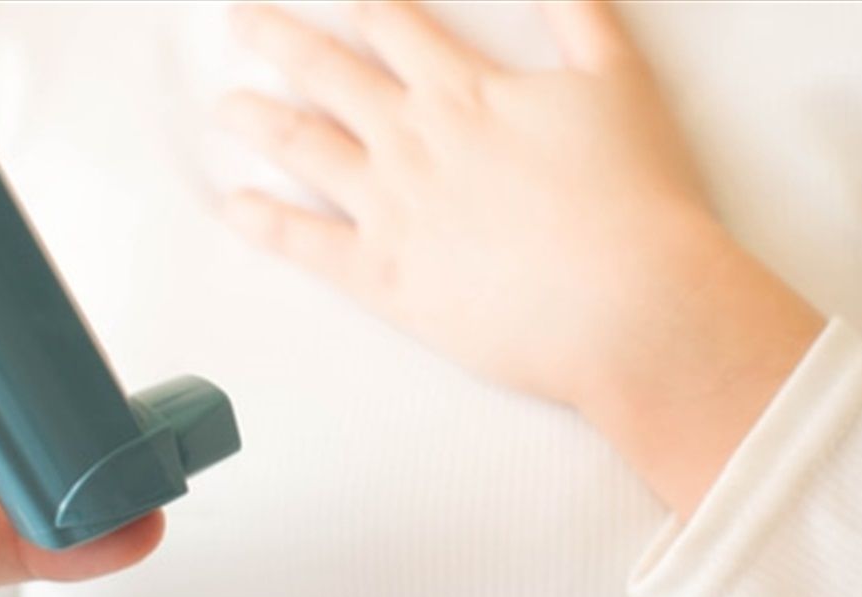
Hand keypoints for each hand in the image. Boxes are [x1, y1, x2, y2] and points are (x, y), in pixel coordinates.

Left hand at [217, 1, 823, 515]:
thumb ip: (577, 15)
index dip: (362, 2)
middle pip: (328, 73)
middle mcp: (411, 138)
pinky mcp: (383, 276)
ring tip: (227, 108)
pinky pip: (307, 243)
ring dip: (259, 120)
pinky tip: (235, 208)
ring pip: (304, 147)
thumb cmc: (635, 196)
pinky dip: (265, 223)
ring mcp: (389, 207)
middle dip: (279, 39)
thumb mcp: (618, 81)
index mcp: (462, 90)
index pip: (391, 25)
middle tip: (240, 21)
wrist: (630, 302)